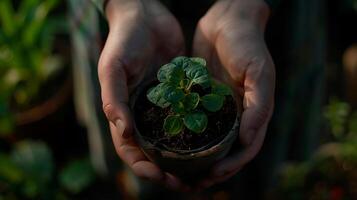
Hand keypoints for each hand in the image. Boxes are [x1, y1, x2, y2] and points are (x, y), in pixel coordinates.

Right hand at [98, 0, 185, 189]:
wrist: (146, 15)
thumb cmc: (124, 40)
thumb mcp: (113, 68)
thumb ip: (113, 99)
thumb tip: (124, 133)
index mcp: (124, 113)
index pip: (131, 150)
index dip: (144, 168)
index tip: (162, 178)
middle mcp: (143, 114)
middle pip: (155, 152)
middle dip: (168, 171)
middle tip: (188, 184)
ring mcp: (163, 106)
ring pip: (174, 140)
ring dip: (186, 158)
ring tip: (203, 171)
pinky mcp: (180, 95)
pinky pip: (189, 118)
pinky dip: (198, 133)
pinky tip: (214, 141)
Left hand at [192, 0, 274, 188]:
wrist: (226, 21)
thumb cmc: (247, 45)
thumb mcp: (259, 72)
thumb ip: (259, 107)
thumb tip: (247, 141)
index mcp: (252, 114)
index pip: (245, 150)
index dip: (231, 166)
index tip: (212, 176)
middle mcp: (234, 116)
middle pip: (224, 152)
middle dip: (210, 171)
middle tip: (190, 183)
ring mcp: (216, 109)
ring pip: (206, 143)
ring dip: (194, 161)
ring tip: (177, 173)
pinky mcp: (199, 100)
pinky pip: (191, 123)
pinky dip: (183, 138)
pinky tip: (168, 146)